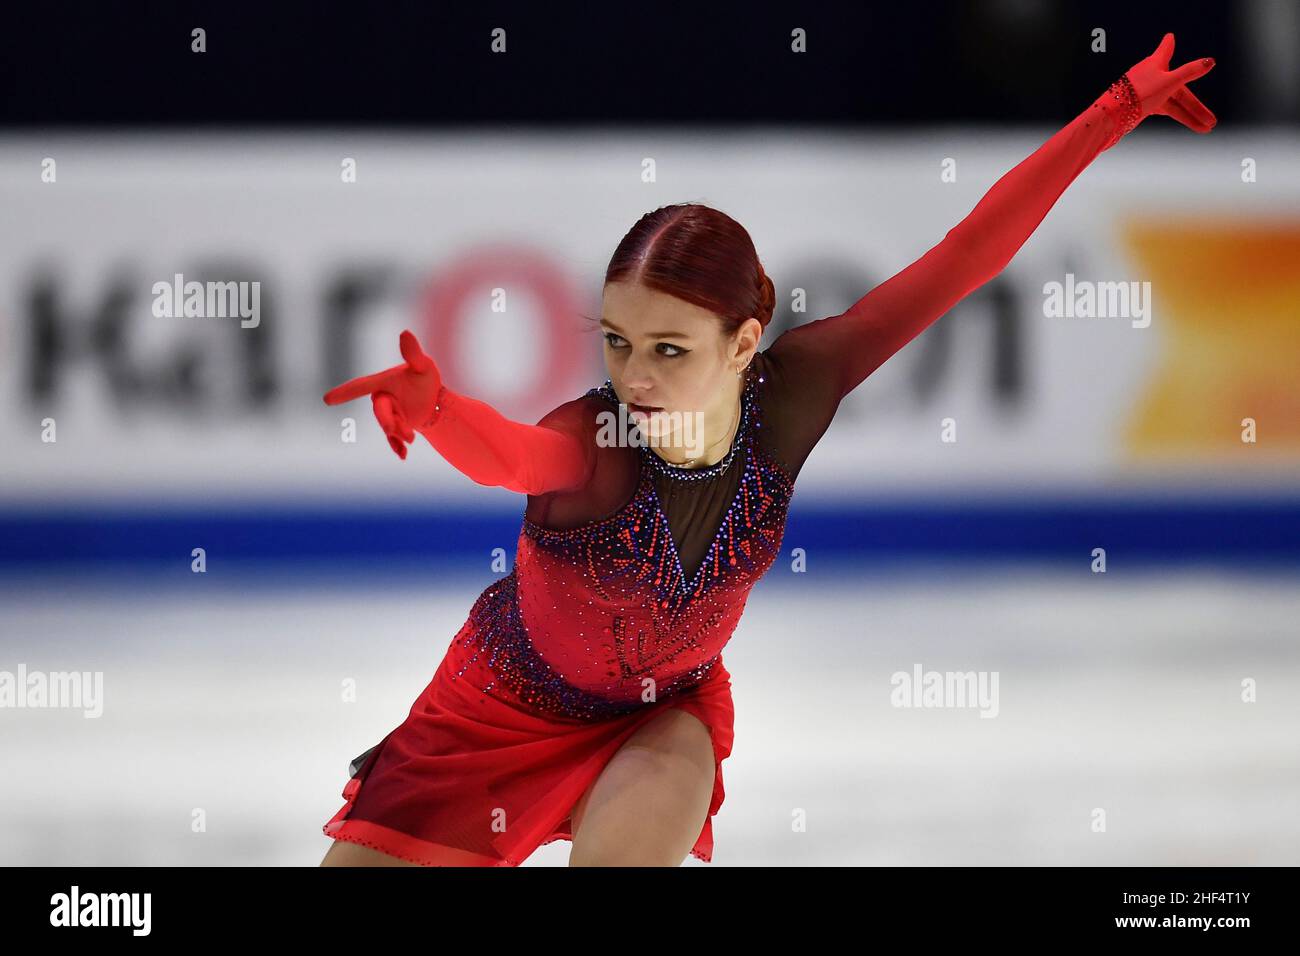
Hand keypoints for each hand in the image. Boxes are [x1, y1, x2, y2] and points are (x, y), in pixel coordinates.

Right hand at [323, 329, 443, 459]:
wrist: (435, 402)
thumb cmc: (426, 380)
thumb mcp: (423, 366)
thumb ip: (413, 353)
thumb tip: (405, 332)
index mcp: (383, 383)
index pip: (361, 386)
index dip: (344, 392)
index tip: (326, 399)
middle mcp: (381, 399)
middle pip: (379, 411)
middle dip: (389, 421)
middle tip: (405, 432)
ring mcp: (387, 414)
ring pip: (387, 426)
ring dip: (398, 433)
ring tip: (411, 439)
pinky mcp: (393, 428)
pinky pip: (391, 438)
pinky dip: (397, 446)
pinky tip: (403, 455)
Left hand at [1126, 32, 1216, 132]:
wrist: (1110, 117)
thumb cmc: (1137, 95)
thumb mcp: (1169, 82)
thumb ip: (1189, 72)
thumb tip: (1209, 62)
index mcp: (1155, 63)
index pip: (1165, 49)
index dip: (1168, 44)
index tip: (1169, 37)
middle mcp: (1151, 76)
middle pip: (1180, 89)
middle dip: (1196, 106)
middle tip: (1211, 121)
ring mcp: (1146, 92)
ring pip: (1173, 103)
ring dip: (1190, 115)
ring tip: (1206, 128)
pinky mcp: (1140, 106)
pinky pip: (1164, 110)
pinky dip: (1177, 116)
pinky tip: (1188, 122)